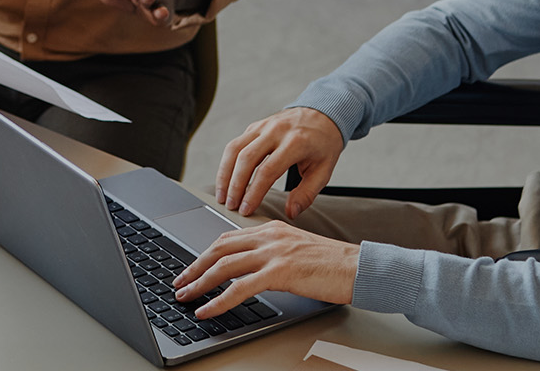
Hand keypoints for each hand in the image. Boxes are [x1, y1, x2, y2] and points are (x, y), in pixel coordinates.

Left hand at [171, 221, 359, 318]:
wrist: (360, 268)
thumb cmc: (334, 266)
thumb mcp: (298, 253)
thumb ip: (274, 256)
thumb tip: (251, 273)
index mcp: (273, 229)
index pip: (228, 238)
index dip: (206, 254)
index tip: (192, 268)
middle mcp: (270, 236)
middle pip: (219, 248)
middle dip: (194, 266)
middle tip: (179, 282)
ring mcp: (274, 252)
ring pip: (224, 266)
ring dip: (199, 283)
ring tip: (185, 296)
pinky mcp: (280, 272)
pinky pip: (240, 288)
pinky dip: (219, 301)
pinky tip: (208, 310)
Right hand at [215, 106, 345, 217]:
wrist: (323, 113)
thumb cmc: (324, 144)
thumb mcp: (324, 171)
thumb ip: (307, 193)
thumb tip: (290, 212)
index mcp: (296, 142)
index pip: (268, 170)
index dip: (254, 192)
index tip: (246, 209)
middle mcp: (276, 131)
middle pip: (246, 158)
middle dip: (235, 185)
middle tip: (231, 206)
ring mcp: (263, 126)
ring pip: (234, 149)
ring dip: (224, 174)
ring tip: (222, 196)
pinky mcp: (255, 126)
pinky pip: (235, 144)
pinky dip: (227, 163)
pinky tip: (226, 180)